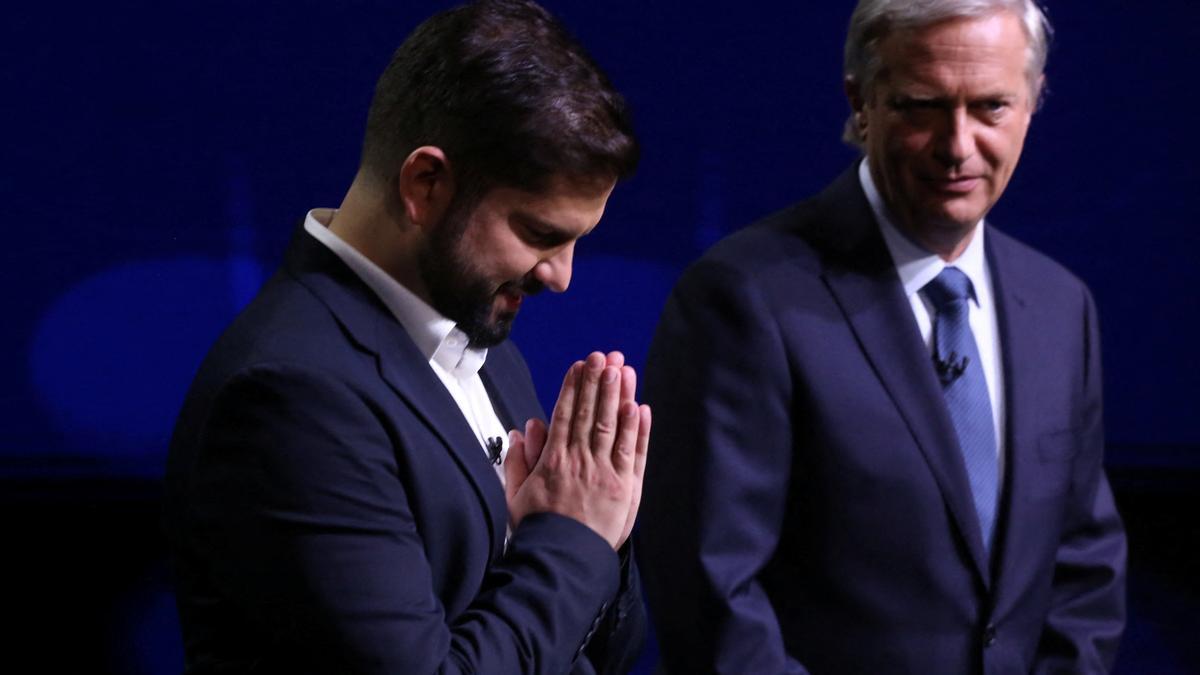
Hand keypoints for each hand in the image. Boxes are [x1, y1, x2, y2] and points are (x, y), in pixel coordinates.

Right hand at [506, 352, 650, 548]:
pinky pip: (633, 452)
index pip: (566, 414)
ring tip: (623, 369)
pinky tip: (639, 408)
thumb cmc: (539, 531)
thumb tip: (523, 431)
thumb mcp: (516, 495)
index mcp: (553, 460)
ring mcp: (605, 473)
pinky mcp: (626, 488)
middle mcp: (580, 460)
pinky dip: (637, 429)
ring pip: (613, 426)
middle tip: (604, 356)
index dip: (574, 386)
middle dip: (598, 381)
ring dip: (618, 395)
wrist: (562, 562)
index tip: (580, 365)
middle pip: (591, 412)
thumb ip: (518, 461)